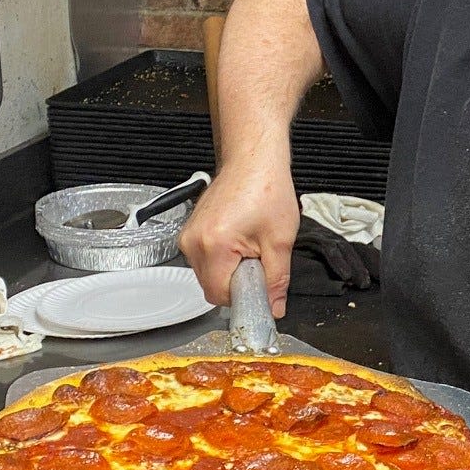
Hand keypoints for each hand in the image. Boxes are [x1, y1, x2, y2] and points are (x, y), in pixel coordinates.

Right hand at [178, 154, 298, 314]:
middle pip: (211, 287)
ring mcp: (188, 236)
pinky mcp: (190, 231)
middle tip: (258, 258)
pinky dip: (222, 259)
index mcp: (214, 245)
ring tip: (249, 245)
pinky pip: (204, 260)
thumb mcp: (280, 240)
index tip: (260, 286)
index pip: (220, 295)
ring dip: (230, 270)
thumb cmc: (266, 189)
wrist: (253, 161)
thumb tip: (274, 308)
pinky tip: (239, 240)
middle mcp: (193, 242)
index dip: (243, 296)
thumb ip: (276, 280)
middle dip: (237, 282)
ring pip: (208, 275)